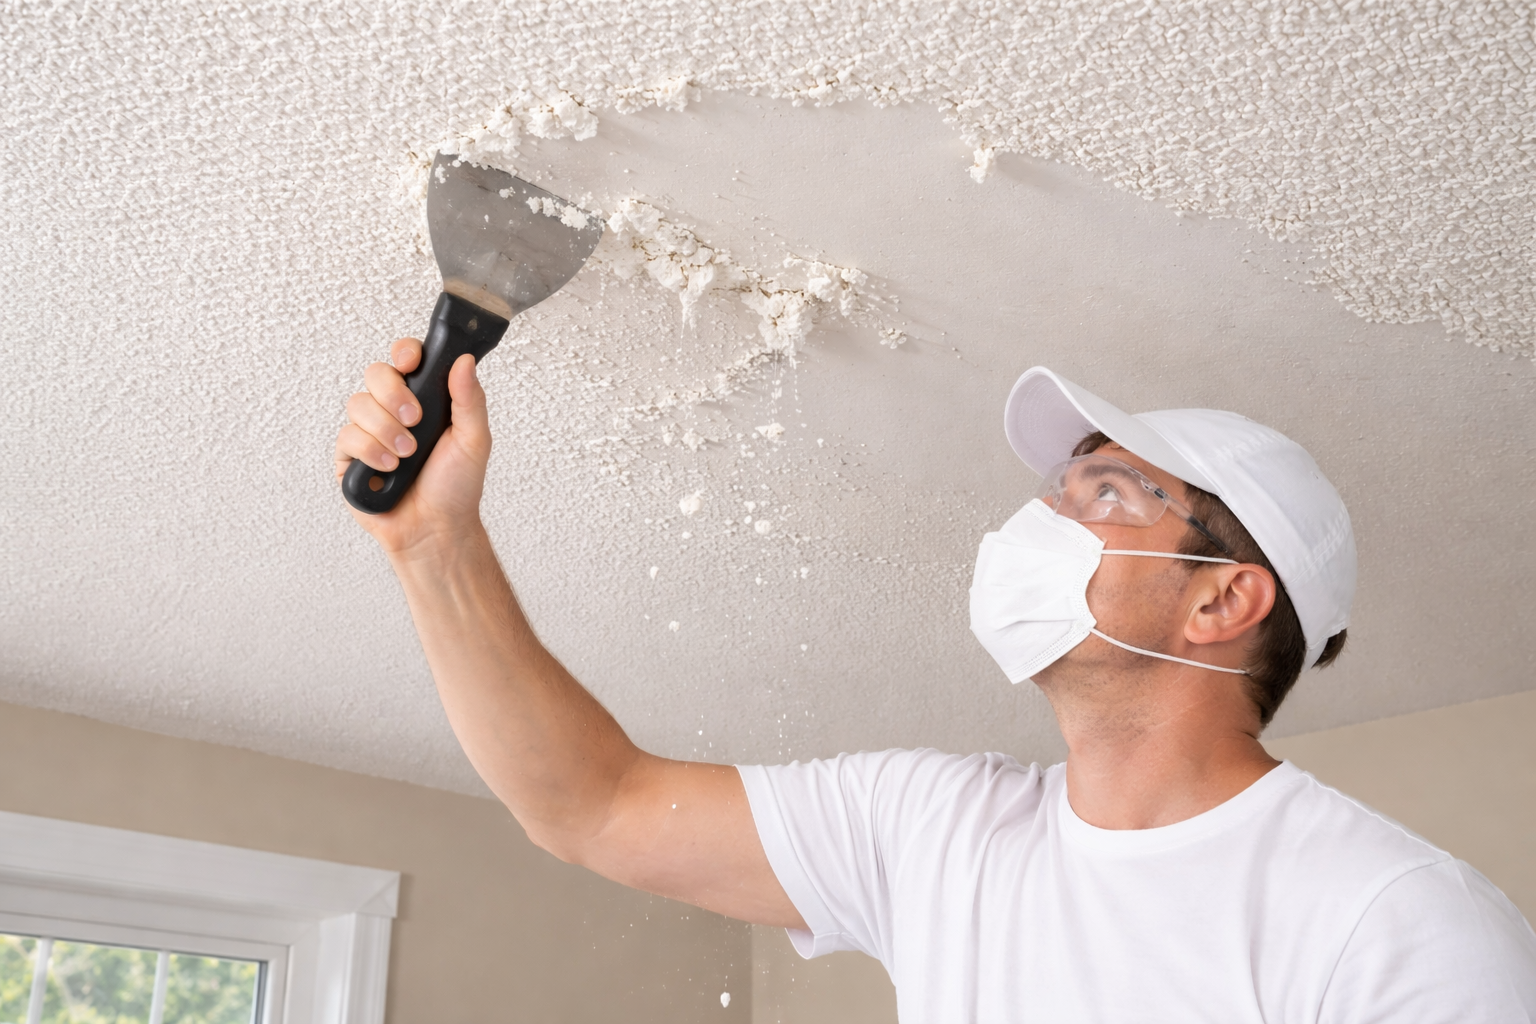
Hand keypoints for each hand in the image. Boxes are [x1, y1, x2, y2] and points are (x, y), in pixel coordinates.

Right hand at [334, 338, 490, 556]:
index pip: (406, 359)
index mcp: (424, 400)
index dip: (404, 353)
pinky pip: (347, 436)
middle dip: (394, 394)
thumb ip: (470, 399)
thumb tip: (465, 361)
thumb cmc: (456, 487)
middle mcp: (393, 411)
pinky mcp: (350, 457)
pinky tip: (390, 469)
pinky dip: (371, 452)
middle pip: (375, 373)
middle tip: (415, 419)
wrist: (435, 528)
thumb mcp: (474, 440)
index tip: (412, 363)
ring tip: (407, 455)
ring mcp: (369, 432)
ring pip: (358, 403)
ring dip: (386, 429)